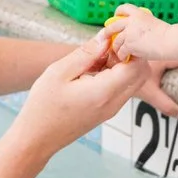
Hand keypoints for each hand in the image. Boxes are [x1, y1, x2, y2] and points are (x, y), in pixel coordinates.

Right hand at [12, 35, 146, 156]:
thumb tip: (105, 39)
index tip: (111, 39)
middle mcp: (113, 103)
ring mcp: (112, 109)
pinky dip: (113, 75)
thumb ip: (86, 54)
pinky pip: (121, 89)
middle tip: (105, 47)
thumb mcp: (59, 72)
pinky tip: (90, 70)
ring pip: (132, 80)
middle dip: (128, 54)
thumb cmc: (44, 106)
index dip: (129, 47)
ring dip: (120, 65)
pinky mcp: (107, 111)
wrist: (37, 138)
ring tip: (94, 59)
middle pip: (140, 73)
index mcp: (104, 92)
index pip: (137, 66)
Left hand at [99, 5, 169, 62]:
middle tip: (106, 37)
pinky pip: (121, 51)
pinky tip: (125, 58)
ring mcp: (129, 33)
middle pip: (112, 26)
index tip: (116, 18)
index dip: (117, 13)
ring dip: (117, 48)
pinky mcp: (130, 44)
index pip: (123, 8)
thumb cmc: (167, 35)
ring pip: (116, 41)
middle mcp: (131, 21)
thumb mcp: (152, 23)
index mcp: (138, 13)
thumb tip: (135, 31)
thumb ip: (141, 24)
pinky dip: (122, 56)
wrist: (170, 41)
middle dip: (107, 32)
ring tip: (120, 52)